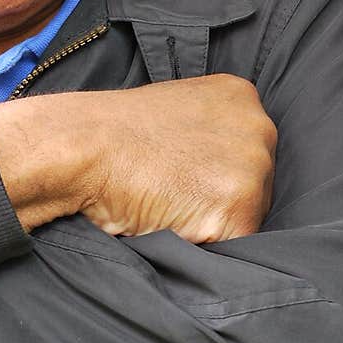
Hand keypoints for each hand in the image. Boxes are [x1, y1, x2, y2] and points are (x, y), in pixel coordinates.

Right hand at [0, 75, 276, 241]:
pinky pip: (233, 245)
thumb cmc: (111, 132)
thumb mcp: (173, 108)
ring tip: (167, 206)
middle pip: (256, 183)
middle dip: (219, 197)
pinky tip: (171, 222)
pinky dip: (203, 244)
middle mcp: (259, 127)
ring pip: (247, 215)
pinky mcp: (239, 210)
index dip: (214, 172)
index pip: (246, 150)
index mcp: (241, 97)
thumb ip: (205, 130)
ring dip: (210, 222)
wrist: (83, 147)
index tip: (183, 177)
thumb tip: (211, 164)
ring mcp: (253, 168)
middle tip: (172, 195)